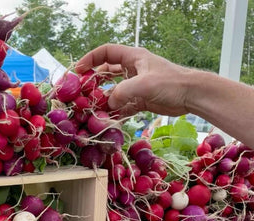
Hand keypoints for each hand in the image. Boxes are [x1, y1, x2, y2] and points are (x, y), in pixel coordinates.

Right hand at [75, 44, 193, 116]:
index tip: (78, 70)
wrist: (191, 96)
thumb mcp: (143, 84)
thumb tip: (106, 103)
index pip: (106, 52)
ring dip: (103, 99)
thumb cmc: (171, 83)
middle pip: (107, 72)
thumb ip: (121, 92)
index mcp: (133, 58)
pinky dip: (115, 111)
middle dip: (94, 81)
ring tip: (92, 108)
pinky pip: (122, 105)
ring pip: (113, 91)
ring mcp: (136, 85)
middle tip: (82, 92)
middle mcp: (133, 70)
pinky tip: (108, 118)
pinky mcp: (141, 100)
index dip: (90, 59)